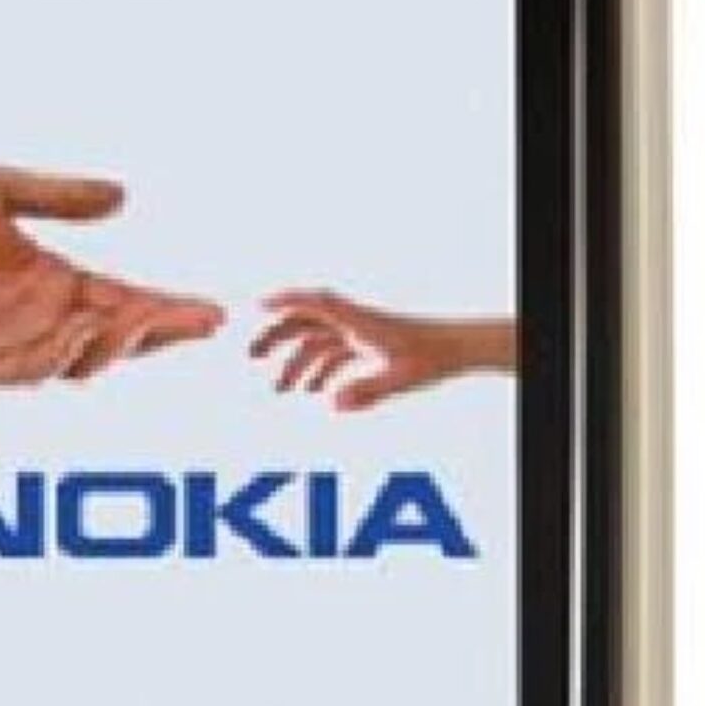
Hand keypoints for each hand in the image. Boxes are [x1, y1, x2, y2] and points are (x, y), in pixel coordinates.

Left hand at [0, 166, 224, 383]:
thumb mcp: (0, 188)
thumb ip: (61, 196)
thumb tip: (123, 197)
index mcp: (53, 281)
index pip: (125, 301)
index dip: (167, 308)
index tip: (209, 310)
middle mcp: (41, 319)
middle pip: (118, 337)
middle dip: (162, 332)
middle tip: (201, 324)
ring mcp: (15, 346)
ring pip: (84, 359)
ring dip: (118, 343)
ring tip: (143, 317)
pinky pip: (36, 369)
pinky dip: (66, 353)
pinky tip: (87, 327)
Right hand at [248, 291, 518, 411]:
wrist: (455, 350)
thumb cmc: (430, 359)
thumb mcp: (400, 378)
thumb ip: (366, 391)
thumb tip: (331, 404)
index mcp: (358, 321)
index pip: (315, 302)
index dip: (283, 300)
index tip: (254, 306)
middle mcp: (353, 322)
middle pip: (305, 321)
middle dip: (275, 336)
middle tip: (249, 357)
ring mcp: (357, 333)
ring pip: (315, 341)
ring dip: (294, 363)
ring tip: (277, 392)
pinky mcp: (364, 346)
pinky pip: (332, 354)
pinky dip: (317, 371)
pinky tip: (310, 395)